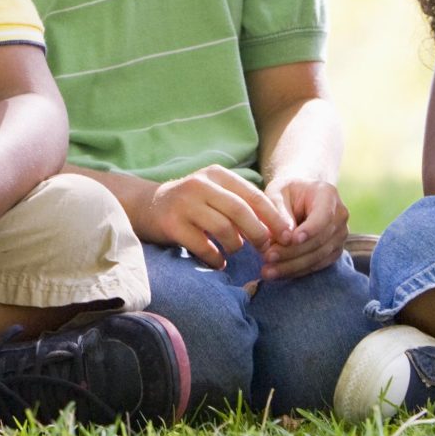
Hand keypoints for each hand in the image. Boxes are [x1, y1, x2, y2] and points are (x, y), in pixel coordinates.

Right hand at [141, 165, 290, 267]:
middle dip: (259, 234)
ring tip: (235, 251)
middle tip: (265, 249)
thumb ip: (241, 203)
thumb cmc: (191, 203)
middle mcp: (200, 184)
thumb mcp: (215, 192)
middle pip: (241, 211)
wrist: (148, 206)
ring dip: (236, 246)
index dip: (273, 218)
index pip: (253, 195)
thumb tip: (276, 229)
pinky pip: (204, 247)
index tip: (287, 235)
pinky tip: (219, 261)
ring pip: (224, 229)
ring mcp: (184, 203)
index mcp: (216, 174)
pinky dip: (216, 258)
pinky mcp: (172, 224)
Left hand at [260, 175, 349, 279]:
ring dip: (292, 266)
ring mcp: (339, 236)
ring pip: (318, 256)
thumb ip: (280, 211)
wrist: (300, 196)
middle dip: (292, 252)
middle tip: (268, 257)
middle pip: (320, 240)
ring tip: (268, 271)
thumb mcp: (277, 192)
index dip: (310, 230)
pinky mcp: (333, 251)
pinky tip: (278, 274)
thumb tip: (285, 238)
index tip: (292, 240)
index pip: (323, 215)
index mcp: (327, 195)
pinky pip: (317, 265)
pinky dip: (297, 271)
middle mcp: (340, 216)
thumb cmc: (286, 192)